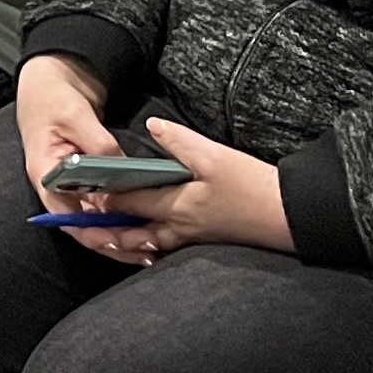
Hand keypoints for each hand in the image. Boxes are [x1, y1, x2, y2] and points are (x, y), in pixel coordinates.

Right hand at [18, 56, 163, 265]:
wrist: (50, 82)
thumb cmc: (53, 98)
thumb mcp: (76, 116)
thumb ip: (98, 144)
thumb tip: (121, 169)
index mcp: (45, 174)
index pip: (64, 214)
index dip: (89, 231)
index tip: (114, 240)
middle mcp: (58, 186)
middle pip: (83, 224)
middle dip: (113, 242)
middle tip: (144, 252)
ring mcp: (74, 184)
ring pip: (97, 219)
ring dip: (122, 233)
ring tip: (152, 246)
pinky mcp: (89, 179)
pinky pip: (106, 204)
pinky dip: (124, 216)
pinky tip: (147, 223)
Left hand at [91, 118, 297, 260]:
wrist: (290, 216)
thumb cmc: (253, 186)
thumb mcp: (215, 156)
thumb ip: (179, 141)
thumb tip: (152, 125)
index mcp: (176, 206)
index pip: (129, 201)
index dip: (104, 195)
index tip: (83, 188)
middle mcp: (178, 227)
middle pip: (131, 231)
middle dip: (105, 228)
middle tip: (82, 223)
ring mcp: (191, 238)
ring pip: (147, 244)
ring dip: (124, 240)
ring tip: (104, 236)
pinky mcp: (204, 240)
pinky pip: (165, 247)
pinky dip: (148, 244)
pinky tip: (145, 239)